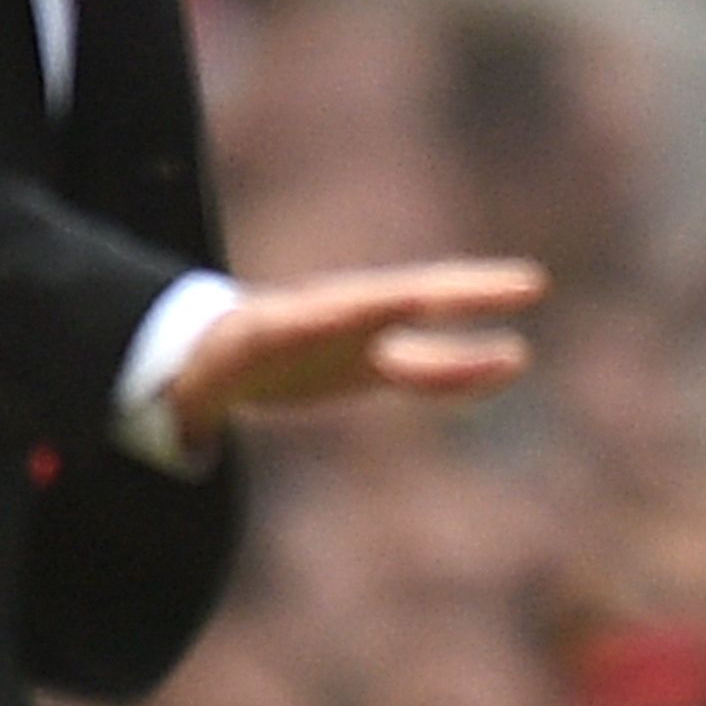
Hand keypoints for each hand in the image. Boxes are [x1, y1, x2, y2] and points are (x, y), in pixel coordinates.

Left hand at [167, 260, 542, 442]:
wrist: (213, 356)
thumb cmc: (201, 371)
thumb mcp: (192, 388)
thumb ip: (190, 407)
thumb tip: (178, 424)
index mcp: (288, 323)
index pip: (339, 311)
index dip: (378, 308)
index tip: (420, 299)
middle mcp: (335, 317)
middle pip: (406, 297)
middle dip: (460, 290)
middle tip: (521, 281)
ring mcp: (359, 334)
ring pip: (428, 322)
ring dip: (476, 317)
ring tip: (527, 325)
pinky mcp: (372, 360)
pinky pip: (427, 363)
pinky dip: (465, 366)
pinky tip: (509, 362)